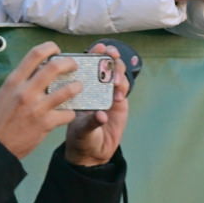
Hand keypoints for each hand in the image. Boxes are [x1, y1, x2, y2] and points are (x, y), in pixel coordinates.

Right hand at [0, 42, 80, 159]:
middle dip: (70, 63)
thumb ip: (22, 79)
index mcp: (14, 81)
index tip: (57, 50)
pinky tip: (67, 113)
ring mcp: (37, 108)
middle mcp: (26, 92)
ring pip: (67, 90)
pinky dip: (70, 113)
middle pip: (55, 67)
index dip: (50, 48)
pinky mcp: (46, 123)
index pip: (35, 54)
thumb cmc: (1, 119)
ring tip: (78, 87)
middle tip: (74, 66)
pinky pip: (68, 113)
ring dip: (77, 87)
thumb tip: (41, 66)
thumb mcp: (6, 93)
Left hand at [64, 42, 129, 166]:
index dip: (95, 54)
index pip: (88, 66)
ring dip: (118, 72)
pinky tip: (118, 95)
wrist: (93, 154)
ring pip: (117, 74)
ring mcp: (109, 94)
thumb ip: (91, 123)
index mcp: (82, 89)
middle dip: (111, 57)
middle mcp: (96, 88)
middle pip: (106, 65)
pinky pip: (123, 89)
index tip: (99, 47)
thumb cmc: (80, 140)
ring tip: (114, 82)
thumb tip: (102, 115)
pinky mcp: (120, 103)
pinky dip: (123, 87)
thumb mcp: (80, 131)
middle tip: (112, 56)